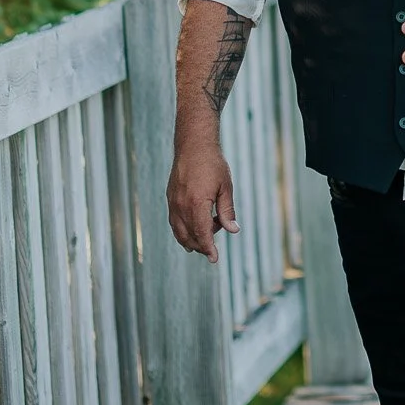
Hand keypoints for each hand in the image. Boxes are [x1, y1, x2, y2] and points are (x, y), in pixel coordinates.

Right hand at [167, 142, 237, 262]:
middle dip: (201, 245)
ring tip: (204, 240)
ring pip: (179, 231)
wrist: (193, 144)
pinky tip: (190, 232)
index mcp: (197, 203)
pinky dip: (182, 231)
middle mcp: (181, 205)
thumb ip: (227, 211)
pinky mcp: (170, 198)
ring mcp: (173, 202)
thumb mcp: (225, 187)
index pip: (202, 233)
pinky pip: (174, 222)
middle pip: (189, 236)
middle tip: (214, 247)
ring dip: (191, 240)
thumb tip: (233, 230)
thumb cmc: (212, 164)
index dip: (208, 248)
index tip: (214, 259)